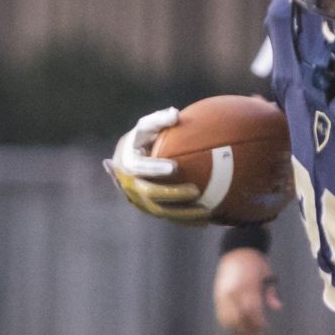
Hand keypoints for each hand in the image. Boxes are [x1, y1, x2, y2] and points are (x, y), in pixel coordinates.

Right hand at [103, 107, 210, 224]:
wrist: (129, 159)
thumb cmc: (142, 139)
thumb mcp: (146, 126)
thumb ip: (158, 120)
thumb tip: (175, 114)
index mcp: (127, 163)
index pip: (139, 168)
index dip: (155, 168)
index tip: (174, 167)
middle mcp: (129, 185)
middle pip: (150, 194)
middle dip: (173, 194)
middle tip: (195, 190)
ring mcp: (139, 200)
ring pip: (161, 212)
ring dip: (184, 214)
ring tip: (207, 212)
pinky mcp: (150, 210)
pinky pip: (169, 217)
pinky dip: (187, 221)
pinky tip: (208, 221)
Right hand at [213, 248, 281, 334]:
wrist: (237, 250)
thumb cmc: (256, 264)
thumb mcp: (268, 275)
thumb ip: (271, 292)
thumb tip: (278, 308)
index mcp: (247, 286)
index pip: (252, 311)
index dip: (258, 323)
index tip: (265, 331)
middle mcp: (233, 292)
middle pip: (239, 318)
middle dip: (248, 332)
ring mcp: (223, 294)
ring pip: (228, 318)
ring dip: (238, 331)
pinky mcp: (217, 295)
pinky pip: (221, 314)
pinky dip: (228, 324)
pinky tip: (236, 330)